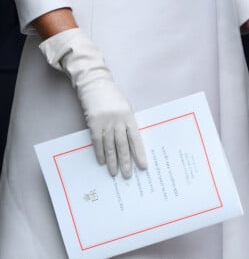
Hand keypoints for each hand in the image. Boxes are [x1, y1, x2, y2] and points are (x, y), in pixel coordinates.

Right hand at [39, 28, 146, 177]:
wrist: (95, 84)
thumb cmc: (112, 96)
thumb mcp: (125, 106)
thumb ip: (128, 122)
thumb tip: (132, 142)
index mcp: (129, 116)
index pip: (136, 138)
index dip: (139, 153)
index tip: (143, 166)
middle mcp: (118, 120)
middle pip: (123, 145)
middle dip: (126, 162)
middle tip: (128, 175)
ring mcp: (106, 122)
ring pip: (110, 146)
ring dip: (112, 161)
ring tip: (114, 173)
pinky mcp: (93, 123)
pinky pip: (97, 142)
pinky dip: (100, 153)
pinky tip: (102, 162)